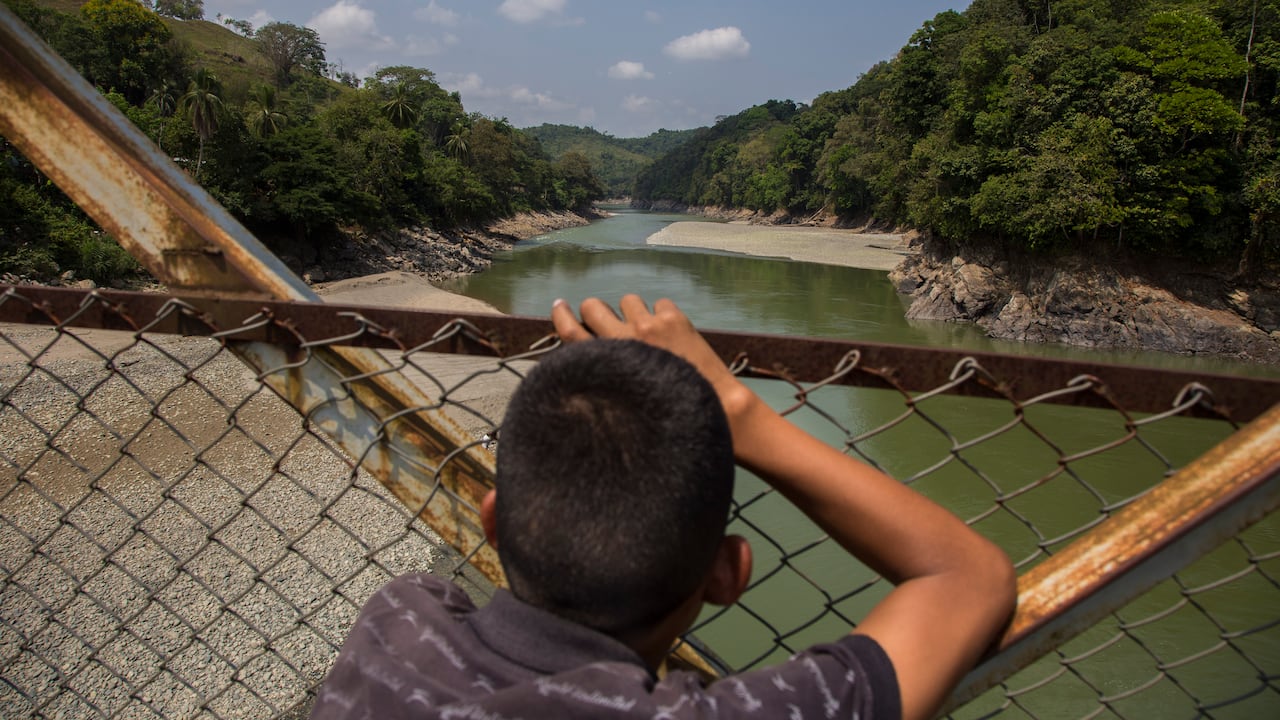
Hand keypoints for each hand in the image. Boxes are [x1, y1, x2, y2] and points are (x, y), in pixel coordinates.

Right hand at [551, 295, 752, 421]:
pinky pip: (660, 303)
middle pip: (593, 307)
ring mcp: (649, 326)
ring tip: (649, 332)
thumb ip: (609, 375)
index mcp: (608, 364)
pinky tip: (675, 335)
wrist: (712, 407)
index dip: (562, 317)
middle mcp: (623, 340)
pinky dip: (665, 315)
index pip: (571, 333)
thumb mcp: (626, 399)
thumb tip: (601, 356)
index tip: (560, 306)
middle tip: (608, 321)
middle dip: (597, 310)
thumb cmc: (668, 414)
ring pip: (628, 300)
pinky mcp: (675, 319)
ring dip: (634, 312)